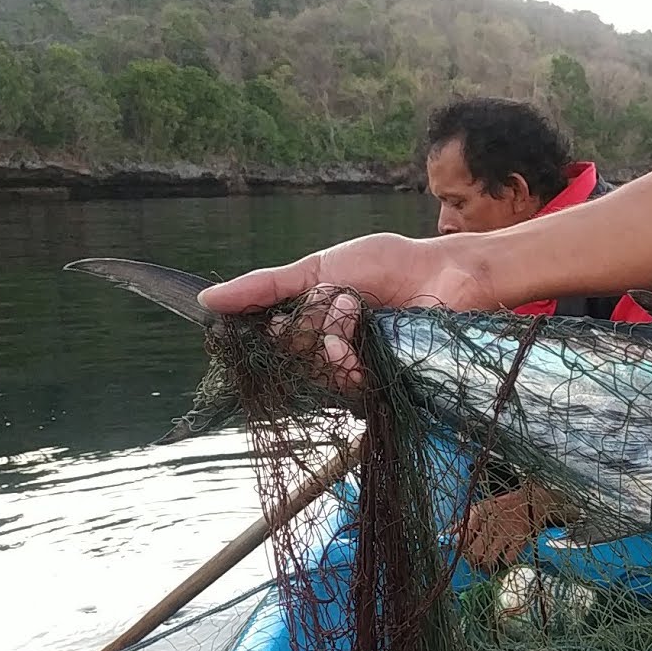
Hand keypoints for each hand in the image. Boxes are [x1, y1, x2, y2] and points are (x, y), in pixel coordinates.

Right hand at [196, 232, 498, 388]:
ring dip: (326, 335)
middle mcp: (326, 351)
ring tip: (353, 307)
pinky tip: (359, 334)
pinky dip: (344, 357)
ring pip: (312, 371)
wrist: (444, 274)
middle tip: (338, 298)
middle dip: (305, 324)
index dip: (260, 331)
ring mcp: (352, 369)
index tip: (261, 317)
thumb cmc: (388, 266)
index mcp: (309, 323)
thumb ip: (267, 285)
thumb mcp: (319, 268)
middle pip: (286, 357)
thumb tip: (208, 298)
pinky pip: (341, 384)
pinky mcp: (376, 383)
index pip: (266, 342)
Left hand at [456, 485, 570, 573]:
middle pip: (474, 553)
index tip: (463, 551)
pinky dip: (503, 563)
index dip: (461, 548)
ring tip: (486, 565)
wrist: (530, 502)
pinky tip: (502, 559)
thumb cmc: (502, 506)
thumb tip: (446, 535)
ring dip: (485, 566)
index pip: (463, 537)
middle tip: (474, 561)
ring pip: (488, 560)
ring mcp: (506, 534)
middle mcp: (491, 524)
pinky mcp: (520, 541)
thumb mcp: (480, 508)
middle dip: (472, 561)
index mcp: (479, 514)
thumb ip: (462, 522)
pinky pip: (507, 559)